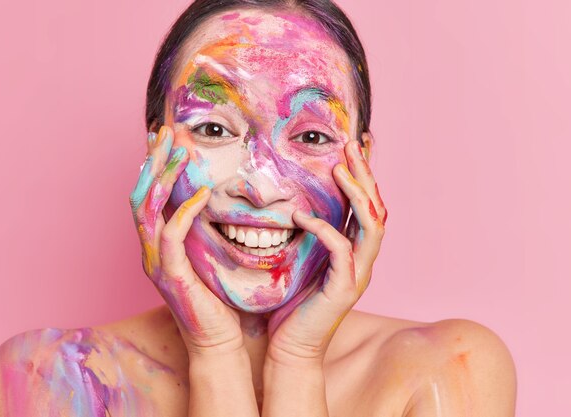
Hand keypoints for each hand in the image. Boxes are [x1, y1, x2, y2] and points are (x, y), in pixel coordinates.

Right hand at [129, 126, 243, 355]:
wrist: (217, 340)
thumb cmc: (216, 299)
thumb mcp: (206, 255)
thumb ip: (200, 229)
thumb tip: (210, 199)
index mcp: (157, 244)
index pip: (147, 196)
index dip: (152, 165)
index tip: (164, 138)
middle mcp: (150, 250)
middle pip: (140, 195)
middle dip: (152, 161)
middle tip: (165, 131)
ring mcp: (156, 262)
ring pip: (148, 210)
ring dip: (163, 177)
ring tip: (178, 151)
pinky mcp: (171, 276)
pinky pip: (172, 235)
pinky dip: (185, 210)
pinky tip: (202, 193)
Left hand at [266, 140, 387, 365]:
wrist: (291, 347)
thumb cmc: (293, 304)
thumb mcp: (304, 260)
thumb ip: (311, 234)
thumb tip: (299, 201)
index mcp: (354, 252)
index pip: (367, 206)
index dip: (364, 175)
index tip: (354, 145)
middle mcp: (363, 260)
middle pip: (377, 209)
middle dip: (366, 175)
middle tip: (352, 145)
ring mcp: (357, 275)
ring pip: (372, 226)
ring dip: (357, 195)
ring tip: (338, 169)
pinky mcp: (344, 289)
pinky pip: (341, 251)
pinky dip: (324, 229)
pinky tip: (302, 216)